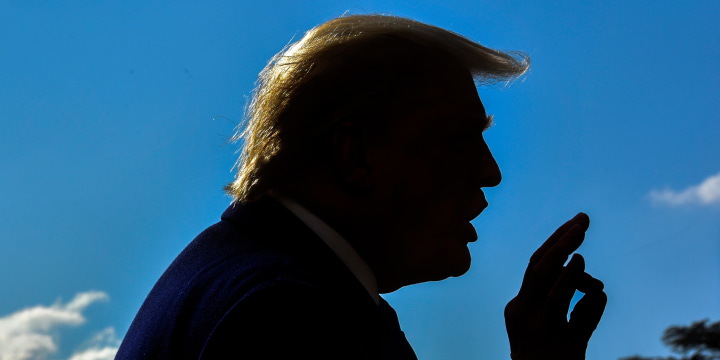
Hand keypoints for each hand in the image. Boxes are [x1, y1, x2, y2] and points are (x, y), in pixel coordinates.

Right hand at [504, 213, 606, 359]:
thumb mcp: (569, 330)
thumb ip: (578, 307)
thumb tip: (597, 288)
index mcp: (519, 308)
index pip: (535, 266)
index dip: (556, 242)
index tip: (577, 224)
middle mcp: (520, 314)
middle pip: (536, 268)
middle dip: (560, 242)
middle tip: (582, 221)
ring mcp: (532, 329)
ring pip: (544, 286)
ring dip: (564, 261)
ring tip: (580, 243)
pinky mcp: (549, 344)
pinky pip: (563, 311)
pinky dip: (578, 292)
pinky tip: (596, 286)